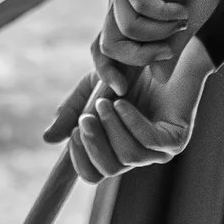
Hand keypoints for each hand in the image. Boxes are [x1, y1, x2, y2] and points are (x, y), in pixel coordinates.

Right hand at [71, 40, 211, 185]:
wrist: (163, 50)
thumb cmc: (128, 70)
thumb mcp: (91, 89)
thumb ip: (72, 112)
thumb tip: (48, 140)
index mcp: (115, 147)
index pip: (94, 173)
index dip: (80, 160)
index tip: (73, 133)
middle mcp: (136, 153)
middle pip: (108, 170)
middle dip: (93, 144)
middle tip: (86, 118)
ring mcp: (157, 150)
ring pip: (128, 157)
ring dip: (111, 129)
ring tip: (105, 102)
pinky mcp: (175, 139)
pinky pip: (148, 142)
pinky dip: (131, 123)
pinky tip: (122, 103)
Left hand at [97, 0, 223, 84]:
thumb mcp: (184, 26)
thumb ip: (170, 50)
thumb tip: (158, 79)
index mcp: (124, 16)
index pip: (102, 49)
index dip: (106, 71)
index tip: (121, 89)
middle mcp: (116, 2)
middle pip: (110, 45)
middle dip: (140, 55)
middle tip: (167, 51)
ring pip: (128, 28)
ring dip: (160, 32)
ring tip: (182, 20)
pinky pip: (141, 6)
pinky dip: (165, 13)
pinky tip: (181, 9)